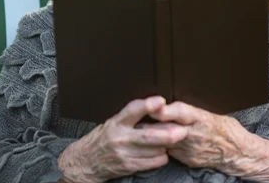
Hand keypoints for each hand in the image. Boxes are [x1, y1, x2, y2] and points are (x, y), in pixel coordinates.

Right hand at [58, 96, 187, 182]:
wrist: (85, 161)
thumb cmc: (104, 138)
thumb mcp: (114, 121)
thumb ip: (133, 115)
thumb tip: (158, 106)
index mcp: (117, 122)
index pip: (132, 110)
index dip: (147, 105)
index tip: (161, 101)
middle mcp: (120, 137)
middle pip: (148, 135)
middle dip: (168, 133)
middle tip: (183, 130)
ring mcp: (123, 153)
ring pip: (152, 150)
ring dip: (167, 146)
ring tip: (175, 140)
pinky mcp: (127, 166)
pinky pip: (150, 163)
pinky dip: (160, 158)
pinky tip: (164, 153)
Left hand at [150, 102, 268, 180]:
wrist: (236, 151)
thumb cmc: (225, 128)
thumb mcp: (212, 113)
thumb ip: (191, 111)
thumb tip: (171, 103)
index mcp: (202, 118)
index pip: (181, 112)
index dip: (165, 109)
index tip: (153, 106)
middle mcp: (195, 134)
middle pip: (167, 129)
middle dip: (150, 125)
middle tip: (137, 120)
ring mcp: (190, 149)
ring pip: (165, 142)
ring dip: (152, 137)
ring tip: (141, 131)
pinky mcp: (187, 159)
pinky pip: (170, 152)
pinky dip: (162, 146)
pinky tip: (156, 143)